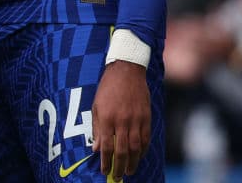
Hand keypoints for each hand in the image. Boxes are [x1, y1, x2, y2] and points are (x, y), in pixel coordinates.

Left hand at [91, 60, 149, 180]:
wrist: (126, 70)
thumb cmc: (108, 88)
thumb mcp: (96, 106)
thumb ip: (96, 128)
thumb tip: (95, 148)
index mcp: (107, 118)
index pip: (106, 146)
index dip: (105, 161)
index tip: (105, 171)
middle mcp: (122, 121)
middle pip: (122, 151)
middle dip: (120, 166)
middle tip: (118, 176)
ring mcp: (136, 119)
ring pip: (136, 147)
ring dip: (133, 162)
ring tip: (130, 171)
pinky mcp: (146, 117)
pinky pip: (146, 138)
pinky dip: (143, 150)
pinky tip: (139, 156)